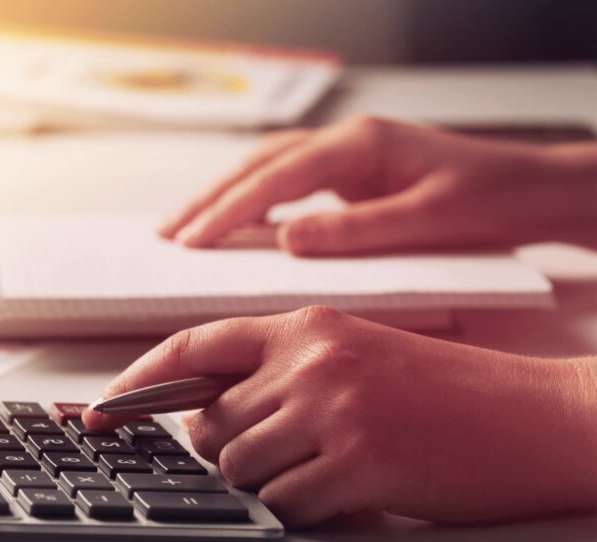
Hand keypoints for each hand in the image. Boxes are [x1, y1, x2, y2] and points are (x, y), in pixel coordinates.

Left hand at [83, 306, 596, 527]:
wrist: (536, 417)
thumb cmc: (448, 393)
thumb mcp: (355, 356)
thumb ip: (279, 374)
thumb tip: (206, 419)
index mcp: (306, 324)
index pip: (193, 346)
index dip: (138, 380)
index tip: (103, 408)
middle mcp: (310, 360)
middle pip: (209, 423)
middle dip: (227, 451)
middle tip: (279, 457)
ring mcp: (332, 410)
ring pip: (239, 468)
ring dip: (269, 483)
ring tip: (327, 472)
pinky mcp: (357, 463)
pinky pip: (284, 504)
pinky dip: (304, 510)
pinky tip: (349, 494)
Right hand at [159, 117, 596, 254]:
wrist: (532, 191)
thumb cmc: (490, 201)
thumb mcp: (427, 222)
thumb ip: (355, 231)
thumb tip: (288, 239)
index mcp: (362, 145)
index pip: (277, 176)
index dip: (230, 209)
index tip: (194, 239)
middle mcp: (348, 143)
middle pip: (259, 165)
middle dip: (209, 199)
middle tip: (168, 233)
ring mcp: (348, 156)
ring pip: (268, 170)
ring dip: (224, 197)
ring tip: (185, 227)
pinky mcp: (352, 175)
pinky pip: (287, 184)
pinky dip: (254, 202)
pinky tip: (236, 223)